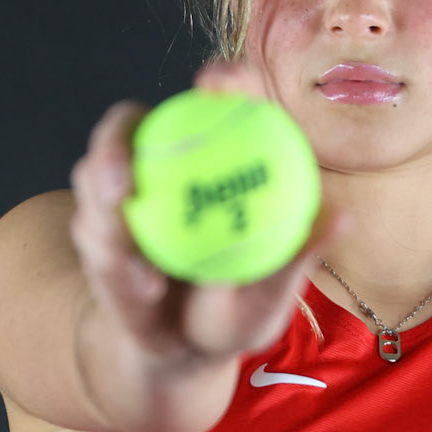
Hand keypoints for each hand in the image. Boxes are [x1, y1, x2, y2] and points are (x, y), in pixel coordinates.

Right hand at [69, 77, 348, 367]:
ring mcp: (120, 195)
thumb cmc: (236, 312)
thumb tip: (339, 218)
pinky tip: (145, 288)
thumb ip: (294, 258)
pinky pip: (92, 235)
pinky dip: (115, 264)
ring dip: (106, 216)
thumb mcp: (270, 294)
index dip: (221, 80)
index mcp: (214, 156)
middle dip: (114, 142)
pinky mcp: (93, 228)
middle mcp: (160, 163)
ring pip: (94, 181)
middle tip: (125, 182)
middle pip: (126, 126)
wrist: (183, 351)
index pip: (219, 101)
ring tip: (135, 262)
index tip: (218, 86)